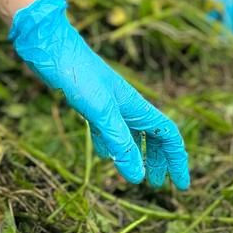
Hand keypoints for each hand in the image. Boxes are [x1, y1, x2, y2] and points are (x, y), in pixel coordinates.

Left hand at [9, 0, 189, 188]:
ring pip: (130, 132)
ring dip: (136, 153)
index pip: (166, 133)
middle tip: (158, 184)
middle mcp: (126, 103)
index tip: (181, 185)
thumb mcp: (102, 112)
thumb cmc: (79, 74)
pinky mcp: (89, 101)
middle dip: (158, 159)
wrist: (51, 47)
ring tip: (137, 174)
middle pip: (152, 134)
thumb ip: (120, 142)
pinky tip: (104, 155)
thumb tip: (138, 177)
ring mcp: (107, 101)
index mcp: (135, 105)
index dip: (176, 158)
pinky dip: (110, 143)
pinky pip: (107, 127)